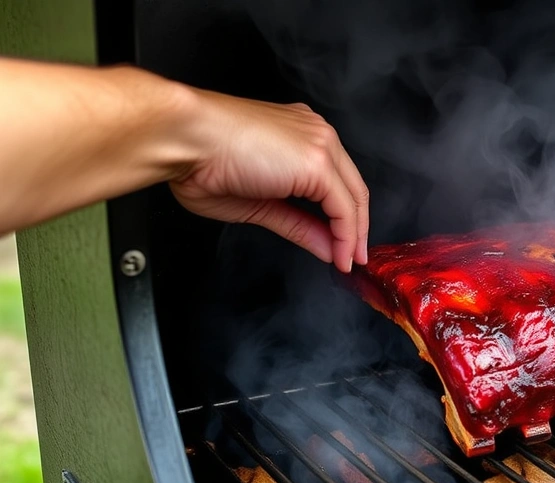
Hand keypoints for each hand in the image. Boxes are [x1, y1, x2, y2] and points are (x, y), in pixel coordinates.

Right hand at [169, 89, 368, 271]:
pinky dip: (346, 234)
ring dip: (352, 235)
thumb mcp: (260, 204)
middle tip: (353, 257)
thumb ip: (298, 224)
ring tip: (347, 261)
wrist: (183, 137)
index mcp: (300, 133)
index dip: (344, 216)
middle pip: (351, 186)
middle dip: (355, 228)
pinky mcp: (317, 162)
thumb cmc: (201, 162)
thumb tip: (327, 248)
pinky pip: (343, 206)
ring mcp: (319, 144)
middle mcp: (315, 133)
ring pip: (352, 196)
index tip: (343, 244)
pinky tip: (340, 255)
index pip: (336, 179)